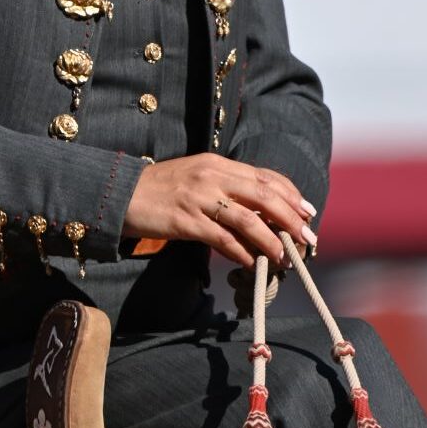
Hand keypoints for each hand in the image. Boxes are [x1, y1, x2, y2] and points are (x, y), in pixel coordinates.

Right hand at [123, 155, 315, 269]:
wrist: (119, 194)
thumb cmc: (159, 190)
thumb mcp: (196, 179)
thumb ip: (225, 189)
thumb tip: (259, 215)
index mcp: (217, 163)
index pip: (264, 176)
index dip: (290, 194)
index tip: (307, 213)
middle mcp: (211, 176)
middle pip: (263, 194)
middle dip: (291, 218)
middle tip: (307, 239)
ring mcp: (198, 197)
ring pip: (248, 218)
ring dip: (272, 240)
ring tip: (284, 258)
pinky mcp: (185, 221)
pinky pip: (223, 239)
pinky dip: (243, 253)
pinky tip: (252, 264)